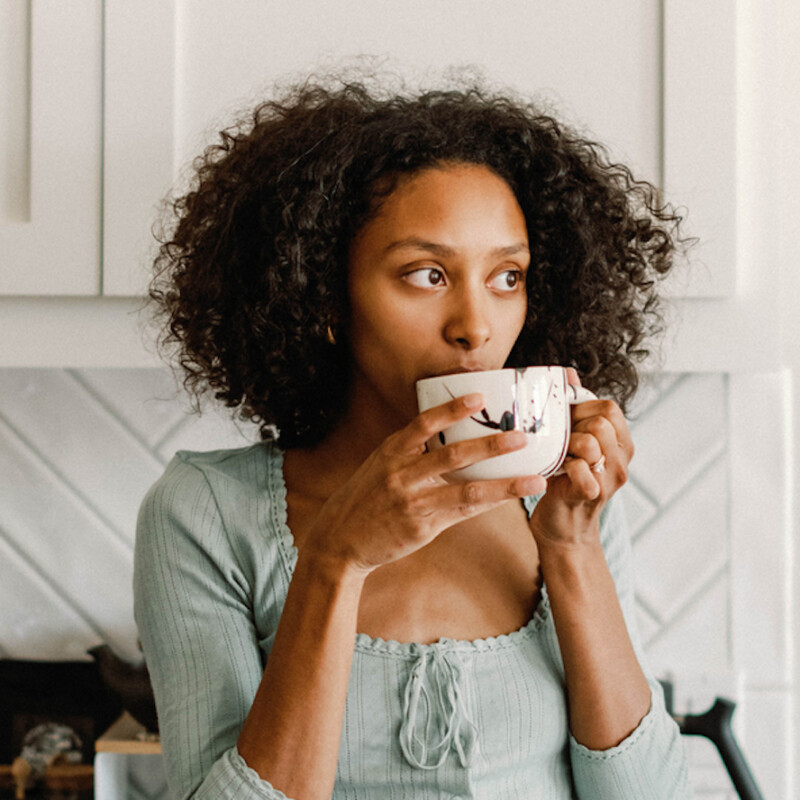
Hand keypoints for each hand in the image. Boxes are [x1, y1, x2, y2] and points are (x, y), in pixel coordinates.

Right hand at [302, 394, 546, 575]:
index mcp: (391, 451)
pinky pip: (461, 513)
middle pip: (453, 454)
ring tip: (533, 478)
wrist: (339, 539)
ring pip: (466, 489)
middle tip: (521, 437)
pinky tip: (510, 499)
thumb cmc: (366, 498)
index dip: (453, 408)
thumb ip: (411, 452)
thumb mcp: (380, 466)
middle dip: (491, 445)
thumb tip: (447, 434)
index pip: (424, 422)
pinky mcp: (420, 526)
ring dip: (503, 483)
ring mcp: (412, 501)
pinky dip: (488, 504)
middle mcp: (401, 474)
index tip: (480, 397)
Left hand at [529, 369, 633, 549]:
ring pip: (590, 441)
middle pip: (600, 421)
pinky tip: (556, 474)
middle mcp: (622, 460)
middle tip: (559, 444)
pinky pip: (580, 468)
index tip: (565, 423)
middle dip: (572, 427)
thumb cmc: (563, 480)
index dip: (582, 408)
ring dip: (566, 447)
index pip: (610, 407)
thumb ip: (575, 410)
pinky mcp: (593, 494)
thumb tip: (567, 373)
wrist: (561, 530)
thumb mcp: (571, 442)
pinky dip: (564, 467)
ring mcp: (611, 479)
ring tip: (558, 459)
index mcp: (620, 443)